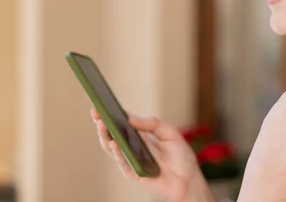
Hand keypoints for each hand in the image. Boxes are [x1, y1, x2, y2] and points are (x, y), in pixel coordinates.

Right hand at [91, 109, 213, 201]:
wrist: (188, 179)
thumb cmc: (180, 156)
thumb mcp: (170, 133)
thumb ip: (153, 124)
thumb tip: (131, 119)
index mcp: (141, 135)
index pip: (123, 123)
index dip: (112, 114)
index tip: (102, 105)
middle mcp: (134, 147)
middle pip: (113, 134)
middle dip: (103, 124)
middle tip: (97, 114)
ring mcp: (131, 160)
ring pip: (112, 149)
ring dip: (105, 137)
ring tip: (101, 125)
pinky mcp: (133, 173)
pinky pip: (122, 163)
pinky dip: (117, 153)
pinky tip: (114, 144)